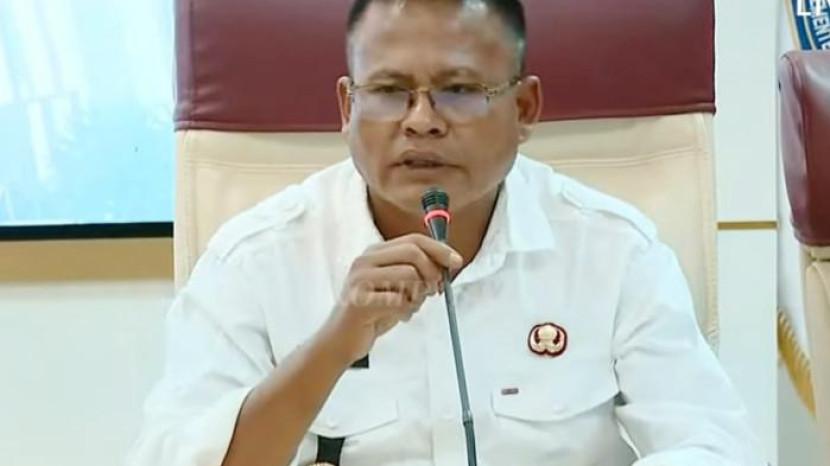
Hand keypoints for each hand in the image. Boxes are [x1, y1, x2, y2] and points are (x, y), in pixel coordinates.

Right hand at [323, 233, 462, 365]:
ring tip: (410, 307)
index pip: (414, 240)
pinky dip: (406, 311)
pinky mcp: (360, 301)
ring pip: (409, 275)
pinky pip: (399, 301)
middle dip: (432, 271)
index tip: (456, 262)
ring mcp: (360, 279)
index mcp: (375, 253)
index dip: (439, 249)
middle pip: (413, 252)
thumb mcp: (397, 287)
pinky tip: (399, 317)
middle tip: (434, 290)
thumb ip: (417, 274)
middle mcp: (365, 260)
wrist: (342, 339)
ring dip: (418, 294)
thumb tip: (446, 266)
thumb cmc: (373, 312)